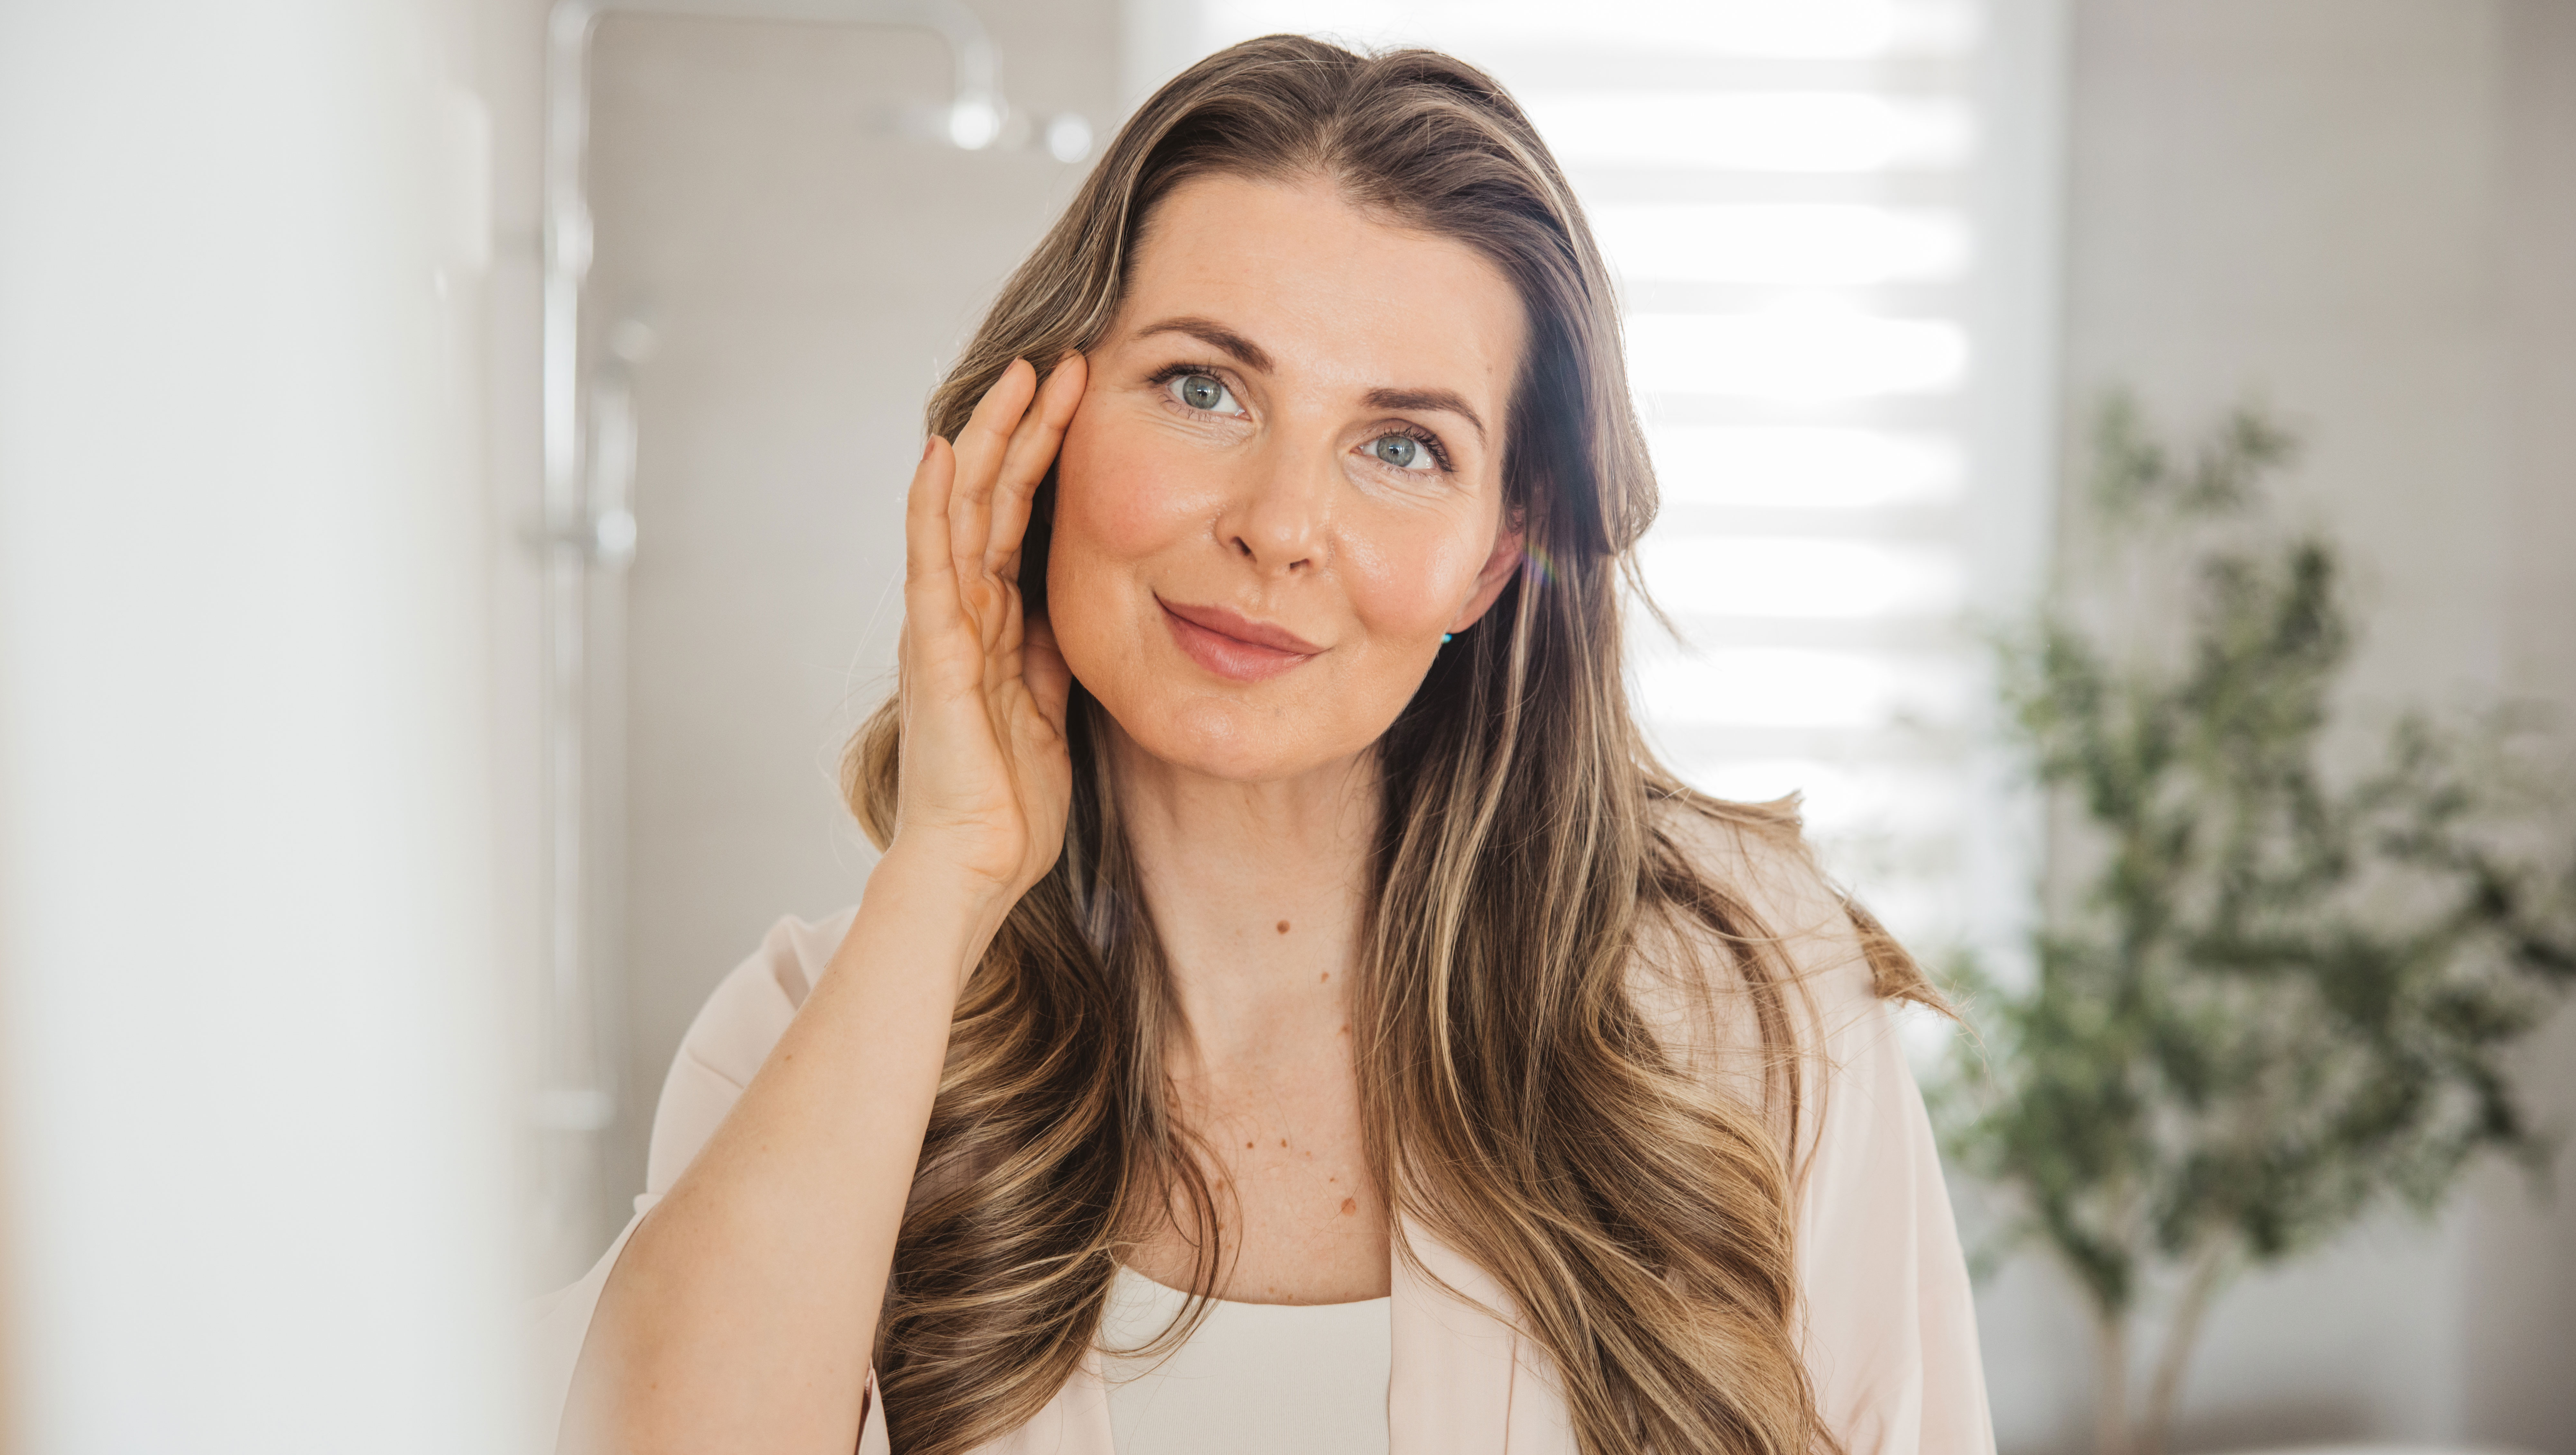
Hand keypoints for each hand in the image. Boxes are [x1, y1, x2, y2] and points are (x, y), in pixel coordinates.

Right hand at [886, 356, 1086, 928]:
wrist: (974, 866)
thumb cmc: (1008, 803)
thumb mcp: (1049, 708)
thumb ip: (1051, 655)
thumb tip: (1073, 610)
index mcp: (994, 625)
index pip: (1022, 519)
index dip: (1050, 458)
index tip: (1084, 402)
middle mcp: (962, 612)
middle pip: (994, 497)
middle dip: (1027, 427)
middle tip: (1062, 361)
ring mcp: (942, 625)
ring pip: (964, 509)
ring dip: (991, 439)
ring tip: (1020, 375)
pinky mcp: (932, 649)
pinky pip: (931, 562)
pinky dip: (936, 504)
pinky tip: (945, 451)